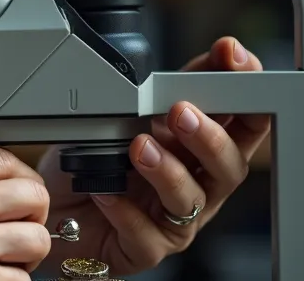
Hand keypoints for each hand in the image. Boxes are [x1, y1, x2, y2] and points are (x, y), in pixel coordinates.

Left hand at [35, 37, 271, 275]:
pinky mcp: (144, 249)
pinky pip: (145, 236)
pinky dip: (125, 211)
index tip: (234, 59)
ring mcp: (173, 222)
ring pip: (190, 201)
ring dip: (168, 171)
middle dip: (210, 138)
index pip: (245, 125)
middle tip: (181, 111)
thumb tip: (213, 54)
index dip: (249, 93)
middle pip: (230, 168)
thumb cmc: (98, 165)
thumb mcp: (132, 117)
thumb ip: (171, 88)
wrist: (54, 211)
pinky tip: (106, 190)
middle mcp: (196, 188)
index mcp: (201, 152)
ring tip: (138, 147)